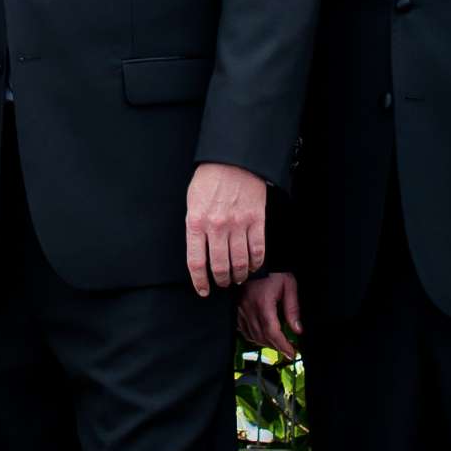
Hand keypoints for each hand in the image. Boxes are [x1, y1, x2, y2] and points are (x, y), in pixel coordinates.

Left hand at [184, 162, 266, 295]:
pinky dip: (256, 263)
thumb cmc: (210, 179)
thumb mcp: (192, 201)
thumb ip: (195, 225)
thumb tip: (198, 250)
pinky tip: (253, 266)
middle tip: (222, 283)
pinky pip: (257, 250)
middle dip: (221, 280)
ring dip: (239, 275)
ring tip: (238, 277)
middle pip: (219, 266)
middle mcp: (216, 226)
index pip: (196, 262)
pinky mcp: (256, 221)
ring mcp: (238, 224)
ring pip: (240, 262)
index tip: (203, 290)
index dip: (200, 281)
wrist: (234, 160)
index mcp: (196, 222)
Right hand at [237, 271, 300, 359]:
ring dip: (266, 343)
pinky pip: (243, 329)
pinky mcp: (236, 308)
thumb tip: (297, 329)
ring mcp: (240, 309)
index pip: (272, 332)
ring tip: (278, 344)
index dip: (283, 346)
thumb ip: (292, 308)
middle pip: (262, 337)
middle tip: (289, 350)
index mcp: (262, 303)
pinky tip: (262, 336)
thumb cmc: (271, 269)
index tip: (292, 353)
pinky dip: (253, 336)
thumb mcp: (288, 284)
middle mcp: (248, 308)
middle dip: (277, 347)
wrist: (253, 259)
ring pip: (252, 335)